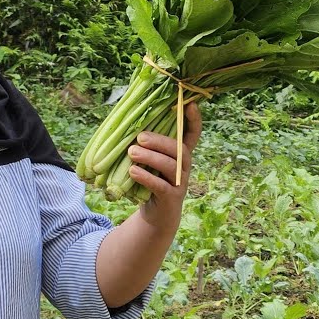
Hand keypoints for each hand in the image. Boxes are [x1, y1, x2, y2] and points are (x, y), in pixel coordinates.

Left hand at [126, 101, 202, 231]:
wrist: (155, 215)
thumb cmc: (150, 180)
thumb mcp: (150, 161)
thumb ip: (145, 145)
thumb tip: (124, 124)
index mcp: (181, 154)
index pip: (193, 134)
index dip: (194, 119)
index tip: (190, 103)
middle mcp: (185, 167)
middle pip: (180, 149)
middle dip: (160, 141)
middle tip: (139, 137)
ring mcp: (180, 183)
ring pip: (171, 166)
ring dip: (150, 157)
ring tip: (131, 153)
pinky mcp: (171, 198)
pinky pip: (161, 185)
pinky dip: (146, 177)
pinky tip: (133, 171)